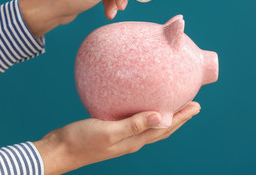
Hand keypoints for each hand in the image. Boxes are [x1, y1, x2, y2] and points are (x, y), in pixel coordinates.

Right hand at [33, 102, 200, 174]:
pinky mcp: (113, 130)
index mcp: (134, 141)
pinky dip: (146, 115)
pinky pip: (136, 121)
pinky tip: (142, 106)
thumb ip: (133, 124)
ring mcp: (123, 136)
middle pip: (162, 128)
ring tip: (174, 106)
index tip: (196, 106)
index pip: (164, 128)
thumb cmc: (81, 141)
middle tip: (193, 105)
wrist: (60, 150)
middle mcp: (132, 140)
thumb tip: (160, 116)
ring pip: (151, 125)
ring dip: (165, 116)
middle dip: (179, 117)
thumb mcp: (108, 131)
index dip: (181, 118)